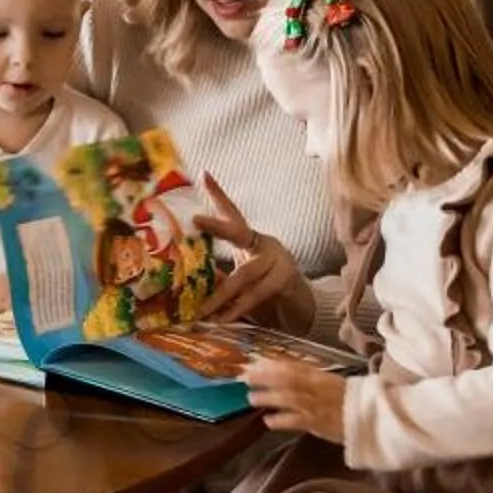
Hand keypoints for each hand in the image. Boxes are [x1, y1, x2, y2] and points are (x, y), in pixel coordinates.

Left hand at [198, 175, 307, 326]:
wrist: (301, 309)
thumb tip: (191, 278)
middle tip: (197, 220)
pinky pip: (255, 295)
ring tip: (202, 309)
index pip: (233, 213)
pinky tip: (222, 318)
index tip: (203, 174)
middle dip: (217, 226)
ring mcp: (276, 260)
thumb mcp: (241, 280)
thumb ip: (221, 276)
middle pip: (238, 231)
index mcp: (251, 241)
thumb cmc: (266, 292)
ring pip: (244, 275)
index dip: (218, 194)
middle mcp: (263, 244)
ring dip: (220, 295)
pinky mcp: (284, 280)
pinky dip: (237, 308)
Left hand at [243, 355, 348, 440]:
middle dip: (265, 377)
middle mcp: (316, 388)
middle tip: (245, 376)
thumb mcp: (329, 382)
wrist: (370, 417)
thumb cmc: (348, 399)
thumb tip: (283, 370)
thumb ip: (309, 376)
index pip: (292, 366)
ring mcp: (316, 405)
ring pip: (289, 398)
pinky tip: (268, 421)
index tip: (254, 362)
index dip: (272, 364)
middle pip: (287, 379)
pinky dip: (281, 421)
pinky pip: (296, 421)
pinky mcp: (317, 423)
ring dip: (269, 397)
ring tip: (251, 398)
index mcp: (319, 376)